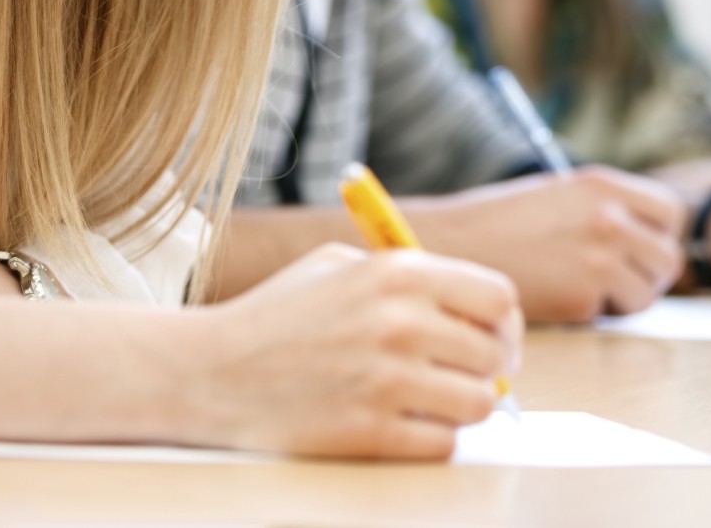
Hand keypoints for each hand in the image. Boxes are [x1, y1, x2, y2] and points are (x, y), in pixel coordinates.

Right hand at [187, 243, 520, 459]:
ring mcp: (386, 380)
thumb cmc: (276, 316)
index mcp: (398, 274)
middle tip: (462, 377)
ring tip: (430, 401)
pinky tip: (403, 424)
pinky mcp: (370, 432)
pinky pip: (443, 444)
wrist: (207, 372)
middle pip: (495, 355)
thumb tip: (478, 312)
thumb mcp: (339, 266)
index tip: (493, 339)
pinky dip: (432, 439)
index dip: (503, 323)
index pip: (499, 298)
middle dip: (486, 369)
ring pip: (478, 404)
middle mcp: (400, 322)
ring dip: (461, 407)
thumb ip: (410, 276)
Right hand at [411, 166, 686, 322]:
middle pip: (667, 258)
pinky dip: (593, 315)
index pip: (671, 214)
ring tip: (585, 292)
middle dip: (647, 276)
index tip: (636, 249)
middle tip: (615, 281)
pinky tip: (560, 298)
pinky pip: (611, 315)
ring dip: (624, 301)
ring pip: (647, 294)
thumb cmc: (501, 223)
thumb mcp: (560, 194)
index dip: (657, 236)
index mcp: (603, 185)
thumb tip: (647, 237)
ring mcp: (598, 258)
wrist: (453, 246)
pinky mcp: (581, 297)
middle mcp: (608, 218)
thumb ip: (606, 209)